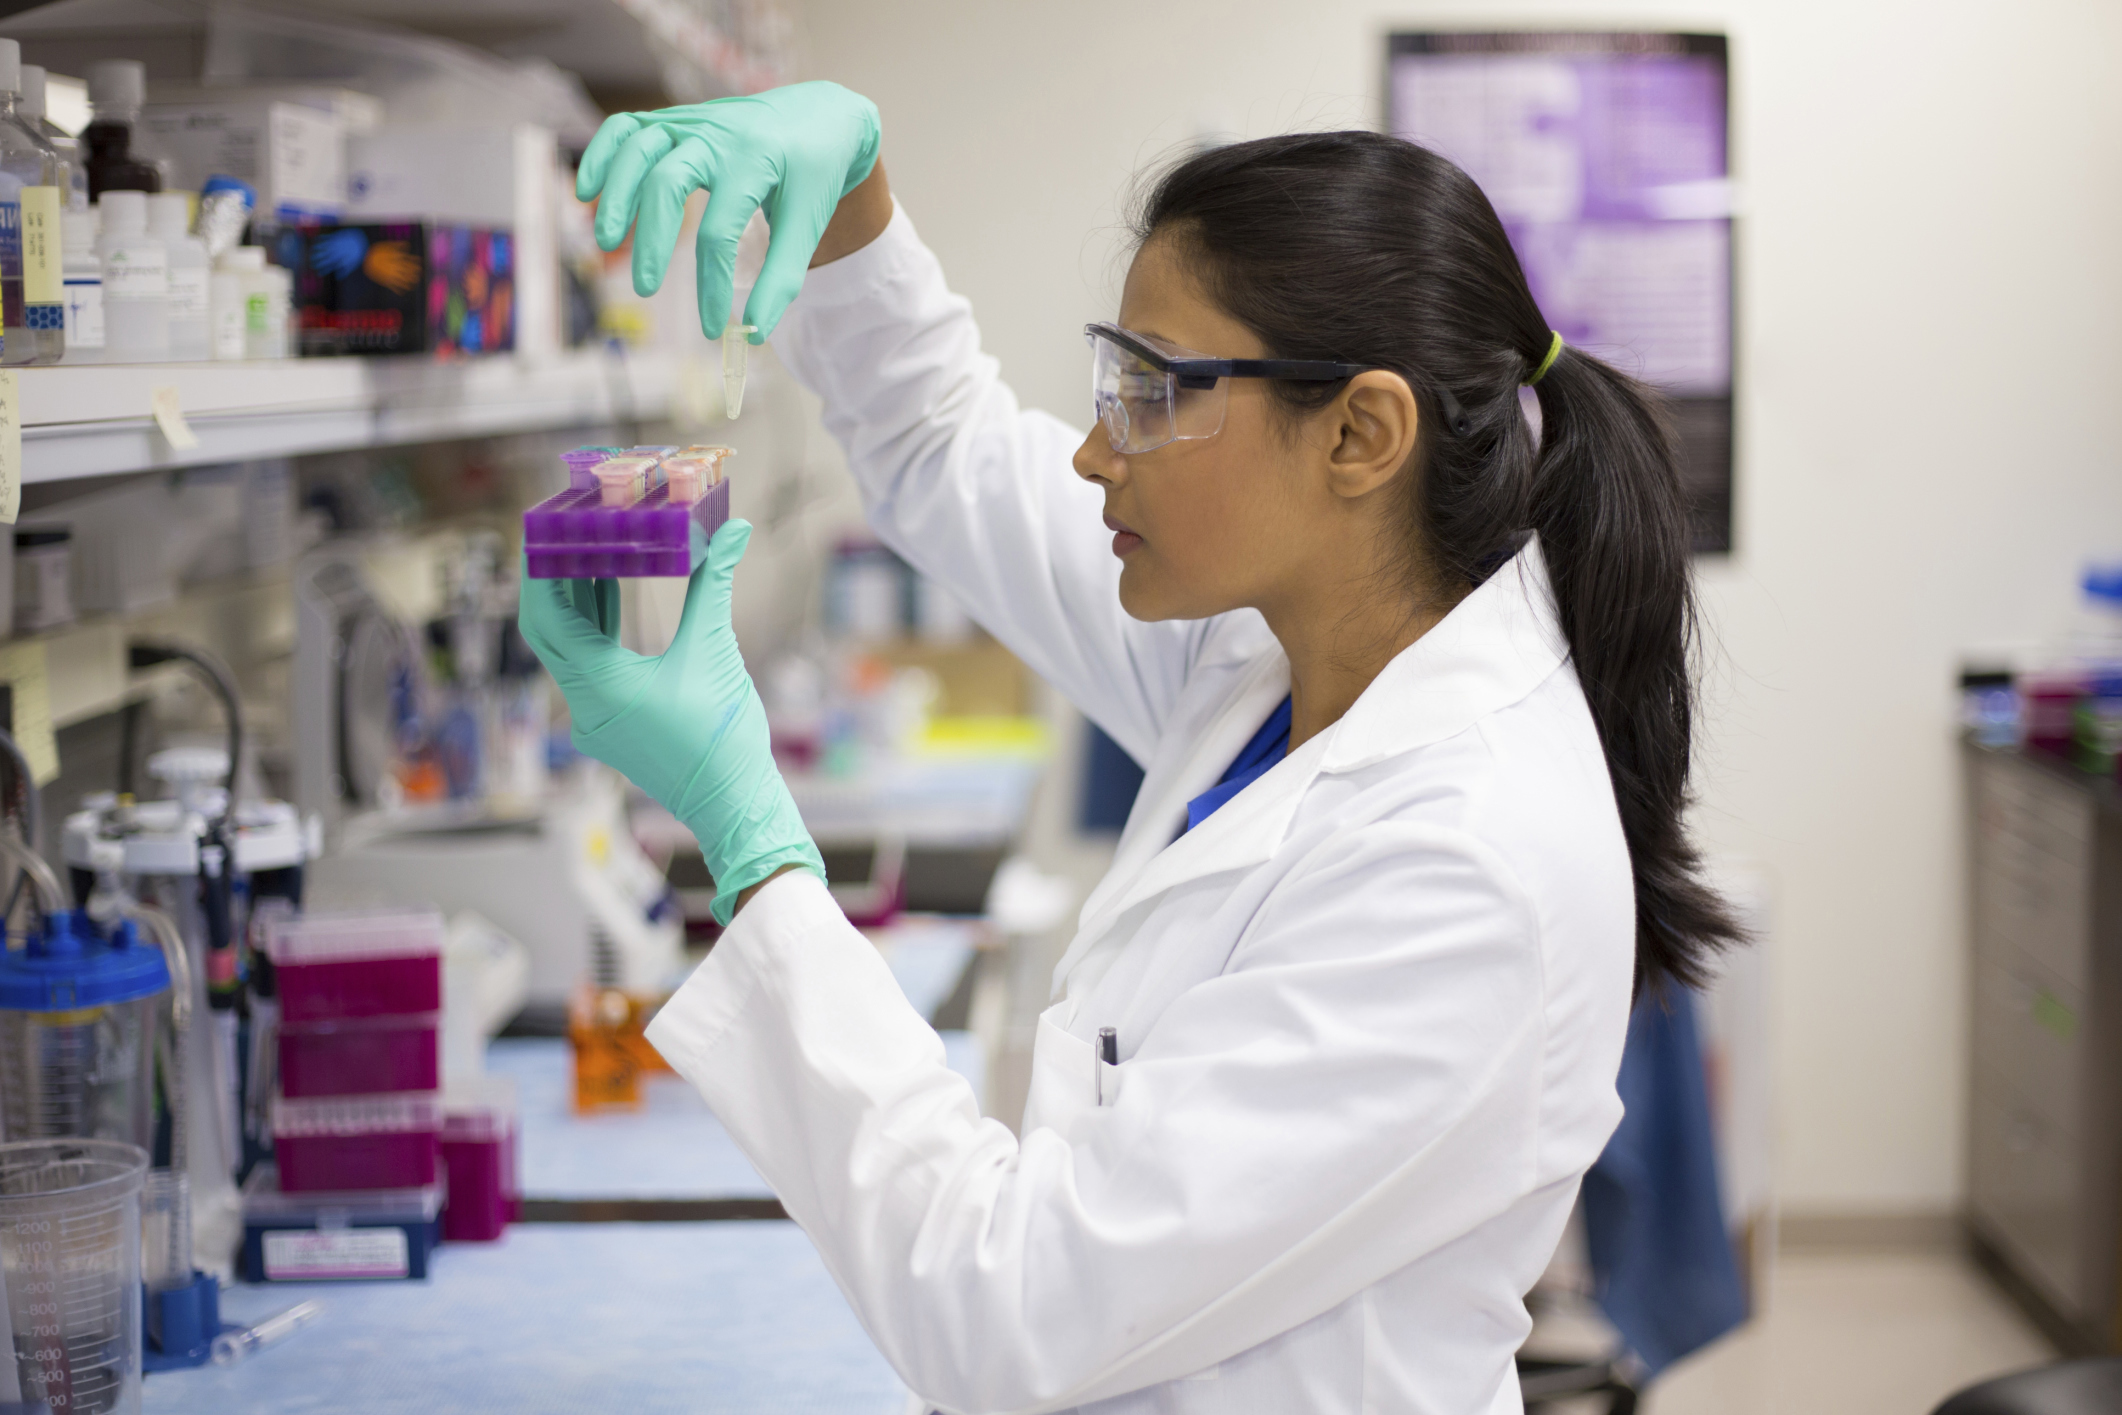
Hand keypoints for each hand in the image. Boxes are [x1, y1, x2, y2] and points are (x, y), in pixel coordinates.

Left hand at [518, 521, 824, 924]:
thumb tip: (732, 530)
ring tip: (583, 548)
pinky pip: (586, 666)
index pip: (548, 617)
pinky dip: (593, 628)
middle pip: (548, 630)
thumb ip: (714, 585)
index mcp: (601, 686)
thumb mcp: (715, 651)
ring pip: (567, 648)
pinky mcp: (610, 724)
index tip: (540, 530)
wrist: (732, 803)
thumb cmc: (723, 737)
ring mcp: (594, 719)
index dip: (539, 570)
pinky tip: (606, 593)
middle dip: (549, 580)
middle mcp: (585, 705)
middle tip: (555, 532)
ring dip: (573, 601)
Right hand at [577, 80, 881, 341]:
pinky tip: (587, 191)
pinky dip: (601, 154)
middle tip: (646, 289)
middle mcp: (717, 135)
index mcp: (756, 161)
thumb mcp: (809, 223)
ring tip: (606, 242)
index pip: (720, 231)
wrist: (820, 116)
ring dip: (616, 195)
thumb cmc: (813, 175)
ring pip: (638, 149)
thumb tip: (755, 333)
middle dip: (651, 239)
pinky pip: (625, 128)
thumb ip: (782, 278)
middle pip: (667, 182)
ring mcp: (691, 121)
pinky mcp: (674, 120)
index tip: (712, 327)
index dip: (710, 286)